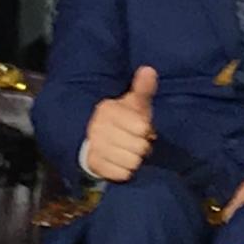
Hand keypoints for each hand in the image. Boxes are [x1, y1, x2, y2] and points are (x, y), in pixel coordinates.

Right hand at [83, 65, 156, 183]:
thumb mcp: (134, 102)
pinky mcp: (94, 164)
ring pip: (132, 162)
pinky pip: (122, 174)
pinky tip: (121, 162)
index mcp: (108, 109)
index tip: (141, 128)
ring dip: (134, 159)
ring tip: (129, 152)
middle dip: (142, 146)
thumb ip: (143, 88)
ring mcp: (94, 146)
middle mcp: (97, 127)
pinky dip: (125, 171)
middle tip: (135, 142)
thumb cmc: (123, 119)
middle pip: (139, 147)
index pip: (142, 128)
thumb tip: (149, 70)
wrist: (96, 138)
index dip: (146, 131)